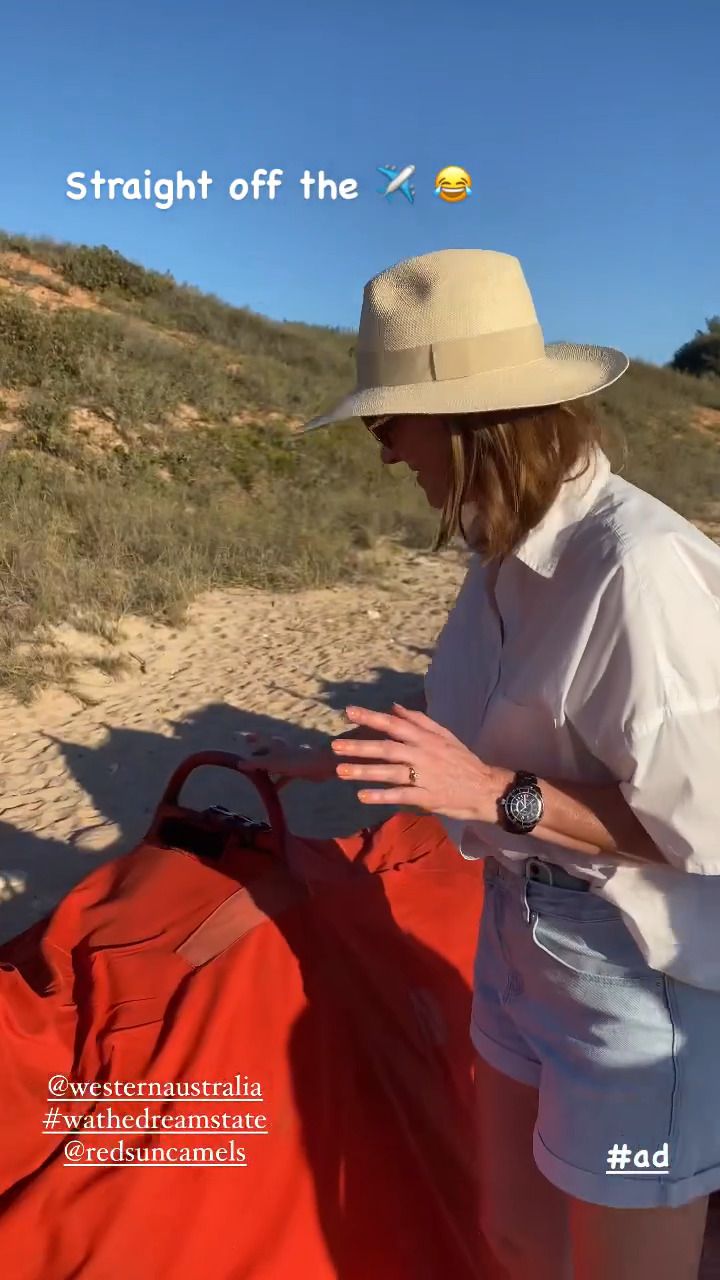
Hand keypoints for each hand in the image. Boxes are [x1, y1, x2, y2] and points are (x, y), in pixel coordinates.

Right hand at [238, 733, 335, 789]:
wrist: (319, 766)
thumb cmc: (294, 760)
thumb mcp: (272, 762)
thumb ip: (256, 763)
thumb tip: (239, 764)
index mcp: (273, 744)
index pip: (258, 738)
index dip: (250, 738)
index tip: (240, 737)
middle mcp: (280, 750)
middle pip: (264, 752)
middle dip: (256, 756)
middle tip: (245, 762)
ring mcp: (288, 759)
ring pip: (273, 765)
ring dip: (266, 771)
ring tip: (255, 778)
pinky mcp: (295, 769)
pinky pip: (283, 777)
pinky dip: (277, 783)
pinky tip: (272, 791)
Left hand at [330, 704, 509, 819]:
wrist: (486, 788)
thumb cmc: (462, 760)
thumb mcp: (444, 735)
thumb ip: (419, 721)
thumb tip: (394, 707)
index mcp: (426, 738)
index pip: (394, 724)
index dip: (371, 717)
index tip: (348, 711)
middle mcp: (423, 754)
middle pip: (387, 748)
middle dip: (359, 746)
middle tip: (335, 746)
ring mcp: (424, 776)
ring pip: (390, 772)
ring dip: (364, 771)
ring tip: (340, 771)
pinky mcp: (427, 797)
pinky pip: (400, 795)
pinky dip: (381, 796)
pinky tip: (362, 796)